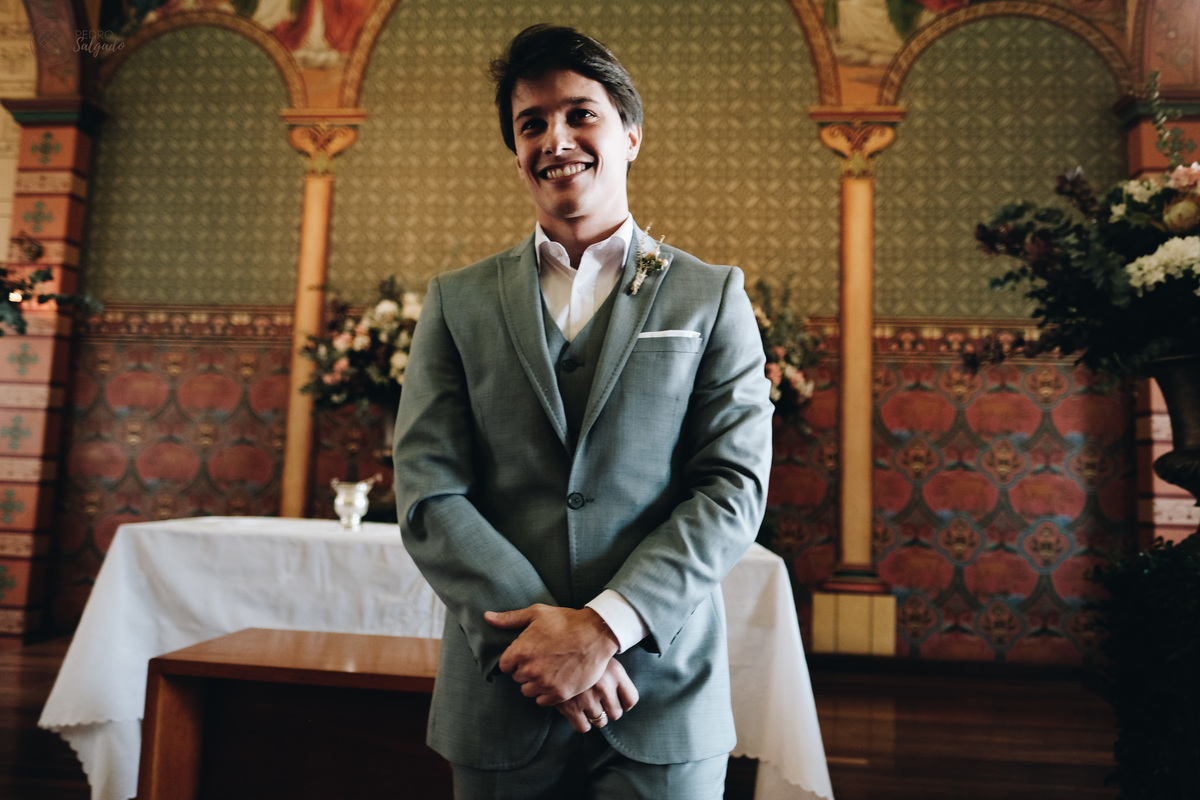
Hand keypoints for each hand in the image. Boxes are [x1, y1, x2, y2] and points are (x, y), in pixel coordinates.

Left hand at [485, 604, 619, 705]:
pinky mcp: (560, 694)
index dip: (515, 659)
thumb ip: (509, 619)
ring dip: (535, 683)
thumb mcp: (536, 613)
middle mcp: (530, 670)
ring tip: (549, 670)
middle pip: (517, 678)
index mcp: (520, 651)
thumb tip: (487, 617)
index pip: (505, 666)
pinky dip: (547, 693)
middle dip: (526, 670)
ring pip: (528, 691)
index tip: (527, 654)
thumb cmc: (566, 621)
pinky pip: (542, 701)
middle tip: (541, 659)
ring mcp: (545, 684)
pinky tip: (555, 680)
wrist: (596, 633)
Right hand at [556, 657, 638, 732]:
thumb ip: (617, 677)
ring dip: (594, 716)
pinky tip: (577, 711)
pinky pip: (583, 727)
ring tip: (586, 704)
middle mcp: (604, 686)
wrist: (554, 649)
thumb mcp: (604, 657)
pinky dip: (582, 722)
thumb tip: (625, 703)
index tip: (618, 701)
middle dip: (608, 711)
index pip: (631, 700)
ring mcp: (587, 698)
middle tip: (599, 702)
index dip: (625, 704)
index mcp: (616, 672)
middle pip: (616, 714)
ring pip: (600, 722)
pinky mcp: (570, 707)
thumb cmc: (582, 654)